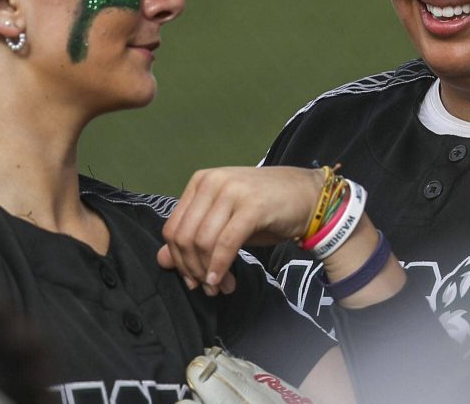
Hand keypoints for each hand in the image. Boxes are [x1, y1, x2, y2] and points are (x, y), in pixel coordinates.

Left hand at [157, 166, 322, 294]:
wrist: (307, 197)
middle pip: (185, 237)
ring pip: (203, 242)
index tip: (192, 280)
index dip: (178, 260)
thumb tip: (162, 260)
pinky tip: (223, 280)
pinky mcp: (251, 206)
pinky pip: (225, 243)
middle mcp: (212, 182)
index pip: (173, 228)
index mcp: (200, 181)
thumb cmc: (265, 210)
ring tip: (220, 287)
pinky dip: (220, 266)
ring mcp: (232, 191)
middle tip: (207, 289)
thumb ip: (193, 238)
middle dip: (192, 270)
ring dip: (208, 273)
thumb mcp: (224, 223)